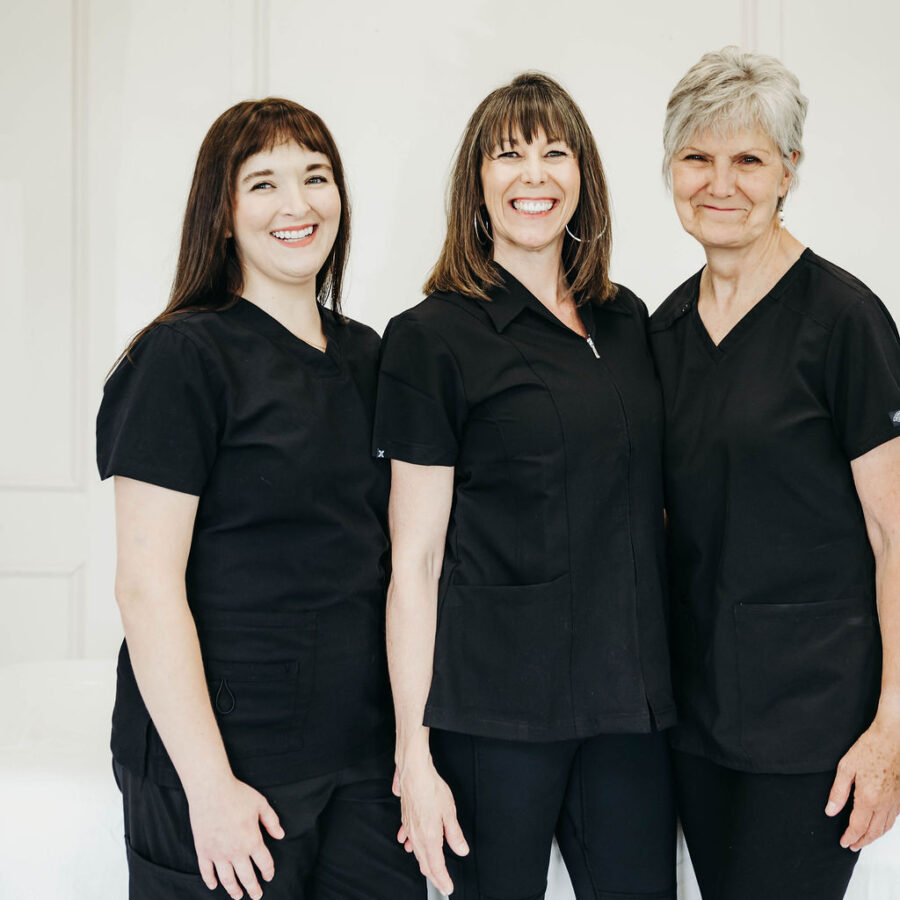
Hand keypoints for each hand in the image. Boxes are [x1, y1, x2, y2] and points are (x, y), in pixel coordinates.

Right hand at [187, 774, 284, 898]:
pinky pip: (206, 871)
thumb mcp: (261, 804)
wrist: (211, 790)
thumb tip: (280, 835)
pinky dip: (210, 880)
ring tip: (238, 896)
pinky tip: (214, 885)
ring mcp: (218, 853)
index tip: (269, 876)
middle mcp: (236, 851)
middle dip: (253, 888)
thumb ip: (271, 821)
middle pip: (247, 876)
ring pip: (227, 879)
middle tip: (257, 895)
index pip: (264, 863)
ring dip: (233, 890)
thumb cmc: (237, 794)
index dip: (268, 872)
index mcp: (252, 840)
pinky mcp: (203, 850)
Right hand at [395, 757, 468, 893]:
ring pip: (416, 852)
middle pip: (425, 863)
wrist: (414, 773)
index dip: (442, 880)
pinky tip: (409, 845)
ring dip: (424, 862)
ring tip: (430, 869)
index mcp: (430, 838)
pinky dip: (412, 846)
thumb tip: (461, 850)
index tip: (448, 887)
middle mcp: (417, 836)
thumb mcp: (449, 812)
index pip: (436, 866)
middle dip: (433, 876)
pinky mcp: (405, 819)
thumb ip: (455, 834)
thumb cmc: (431, 789)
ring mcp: (409, 828)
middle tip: (441, 883)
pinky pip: (409, 838)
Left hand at [825, 716, 899, 850]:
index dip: (850, 837)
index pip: (858, 826)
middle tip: (852, 846)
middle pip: (873, 832)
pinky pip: (894, 819)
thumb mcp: (846, 767)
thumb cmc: (869, 748)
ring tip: (863, 839)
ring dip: (874, 837)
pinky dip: (885, 827)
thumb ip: (838, 791)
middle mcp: (884, 804)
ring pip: (885, 827)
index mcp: (868, 798)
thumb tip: (830, 811)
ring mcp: (896, 802)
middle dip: (861, 841)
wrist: (893, 739)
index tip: (843, 842)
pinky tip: (878, 825)